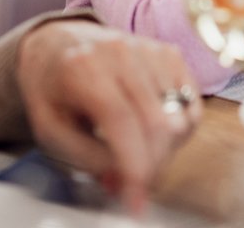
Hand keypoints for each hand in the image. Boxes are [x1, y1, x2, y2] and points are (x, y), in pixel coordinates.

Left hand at [16, 20, 200, 213]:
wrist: (58, 45)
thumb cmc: (53, 90)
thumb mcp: (51, 129)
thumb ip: (87, 157)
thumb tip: (123, 179)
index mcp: (83, 67)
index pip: (122, 121)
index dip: (134, 166)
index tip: (135, 198)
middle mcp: (121, 52)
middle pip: (157, 122)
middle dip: (151, 165)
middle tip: (138, 185)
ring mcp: (150, 50)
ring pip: (179, 118)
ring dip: (164, 149)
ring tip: (139, 152)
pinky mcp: (170, 54)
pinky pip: (192, 104)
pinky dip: (179, 130)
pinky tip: (155, 133)